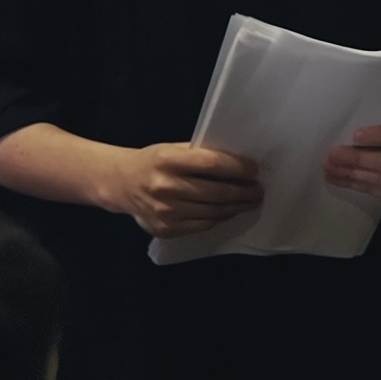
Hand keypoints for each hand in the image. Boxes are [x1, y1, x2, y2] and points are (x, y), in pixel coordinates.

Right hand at [95, 142, 261, 236]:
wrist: (121, 184)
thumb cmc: (153, 162)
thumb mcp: (172, 150)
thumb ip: (199, 156)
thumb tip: (238, 164)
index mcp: (167, 160)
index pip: (212, 164)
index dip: (237, 168)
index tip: (254, 170)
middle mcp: (165, 187)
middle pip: (217, 192)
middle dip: (243, 192)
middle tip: (259, 189)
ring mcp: (166, 212)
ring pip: (213, 212)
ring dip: (237, 207)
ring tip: (251, 201)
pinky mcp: (166, 229)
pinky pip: (203, 225)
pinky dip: (220, 218)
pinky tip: (230, 211)